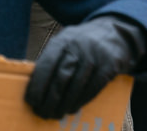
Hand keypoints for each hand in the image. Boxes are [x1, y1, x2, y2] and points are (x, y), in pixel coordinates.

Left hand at [25, 15, 146, 118]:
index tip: (32, 101)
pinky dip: (82, 100)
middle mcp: (79, 45)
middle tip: (43, 113)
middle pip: (61, 77)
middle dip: (50, 99)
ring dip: (65, 103)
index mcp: (63, 39)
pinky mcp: (110, 64)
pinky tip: (74, 108)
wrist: (114, 32)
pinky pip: (93, 87)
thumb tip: (35, 87)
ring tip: (57, 114)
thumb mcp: (66, 42)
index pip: (46, 64)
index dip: (38, 85)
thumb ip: (52, 59)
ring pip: (77, 85)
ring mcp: (96, 55)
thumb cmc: (82, 44)